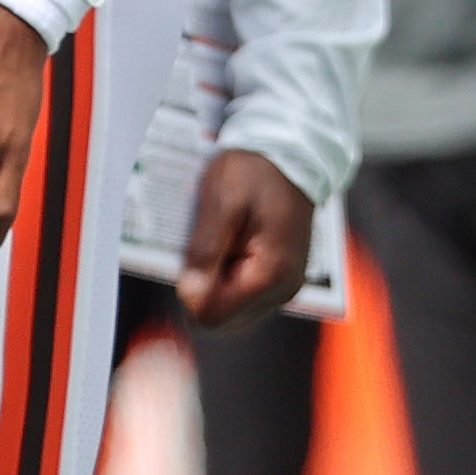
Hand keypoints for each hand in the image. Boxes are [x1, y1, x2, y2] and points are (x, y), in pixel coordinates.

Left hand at [176, 148, 314, 329]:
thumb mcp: (221, 202)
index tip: (187, 257)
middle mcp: (282, 290)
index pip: (215, 315)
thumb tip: (189, 295)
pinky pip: (241, 293)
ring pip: (230, 308)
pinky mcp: (279, 279)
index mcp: (271, 274)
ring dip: (213, 280)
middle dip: (202, 287)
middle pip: (222, 318)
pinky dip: (225, 274)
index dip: (190, 292)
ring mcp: (283, 287)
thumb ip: (205, 250)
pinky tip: (226, 242)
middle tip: (202, 244)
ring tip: (216, 239)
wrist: (289, 156)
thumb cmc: (254, 173)